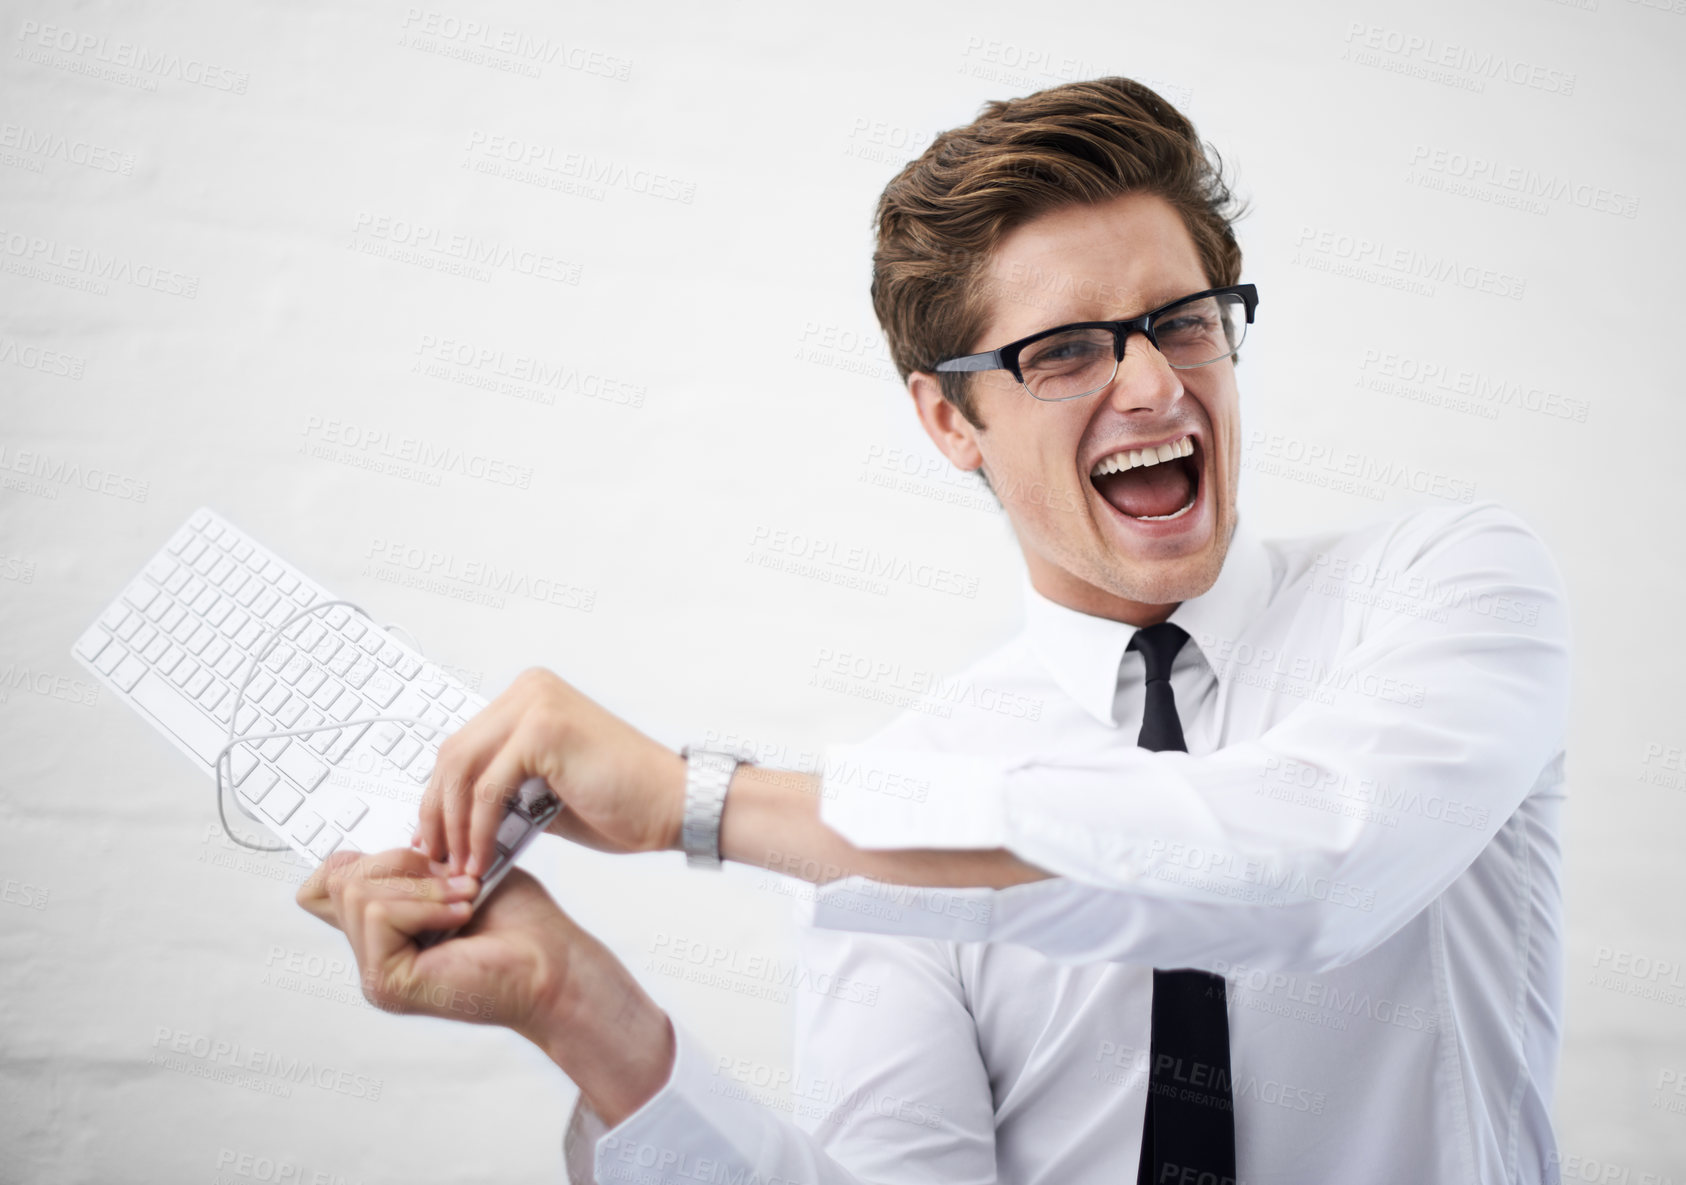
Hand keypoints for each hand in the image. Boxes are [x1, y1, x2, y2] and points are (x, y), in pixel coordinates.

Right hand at [295, 847, 564, 1036]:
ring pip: (358, 892)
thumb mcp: (453, 873)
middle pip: (341, 877)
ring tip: (464, 901)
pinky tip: (461, 919)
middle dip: (404, 863)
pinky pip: (378, 914)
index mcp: (384, 930)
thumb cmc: (521, 922)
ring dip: (422, 886)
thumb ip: (399, 866)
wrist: (554, 962)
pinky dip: (425, 904)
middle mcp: (374, 954)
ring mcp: (376, 973)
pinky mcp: (385, 983)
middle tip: (456, 882)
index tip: (424, 862)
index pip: (322, 885)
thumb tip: (353, 852)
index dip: (366, 857)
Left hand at [414, 668, 686, 877]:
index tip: (432, 838)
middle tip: (435, 858)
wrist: (675, 805)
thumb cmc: (623, 801)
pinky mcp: (543, 730)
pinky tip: (482, 859)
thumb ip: (504, 793)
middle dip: (436, 812)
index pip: (462, 746)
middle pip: (453, 754)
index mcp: (530, 696)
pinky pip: (487, 788)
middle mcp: (529, 690)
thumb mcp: (546, 794)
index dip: (439, 796)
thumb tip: (454, 822)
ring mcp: (536, 704)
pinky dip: (477, 830)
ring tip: (458, 866)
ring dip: (453, 826)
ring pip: (461, 769)